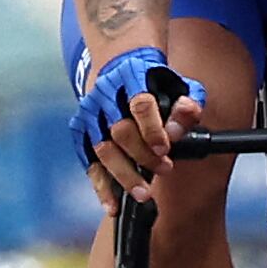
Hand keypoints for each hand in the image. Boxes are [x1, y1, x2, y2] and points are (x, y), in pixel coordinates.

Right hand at [71, 51, 204, 211]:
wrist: (118, 62)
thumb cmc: (153, 79)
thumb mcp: (176, 83)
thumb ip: (186, 104)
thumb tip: (178, 131)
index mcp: (131, 74)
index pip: (140, 103)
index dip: (152, 129)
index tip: (165, 149)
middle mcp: (105, 93)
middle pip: (120, 130)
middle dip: (142, 155)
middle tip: (164, 169)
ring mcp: (89, 112)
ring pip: (102, 149)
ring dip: (124, 175)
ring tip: (144, 193)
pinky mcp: (80, 130)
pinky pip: (88, 162)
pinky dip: (100, 186)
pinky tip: (113, 204)